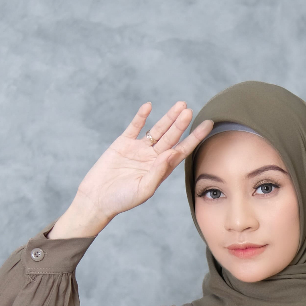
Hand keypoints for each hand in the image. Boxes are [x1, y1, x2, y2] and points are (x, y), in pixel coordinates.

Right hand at [49, 101, 213, 238]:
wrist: (97, 198)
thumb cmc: (122, 200)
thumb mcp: (143, 189)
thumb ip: (158, 172)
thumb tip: (172, 153)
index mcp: (161, 169)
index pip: (182, 150)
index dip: (195, 137)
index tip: (208, 125)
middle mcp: (152, 158)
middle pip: (171, 137)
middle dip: (181, 124)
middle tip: (189, 110)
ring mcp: (138, 149)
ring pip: (157, 129)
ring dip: (168, 118)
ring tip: (180, 105)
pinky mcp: (122, 144)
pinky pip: (134, 127)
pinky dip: (141, 117)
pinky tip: (149, 106)